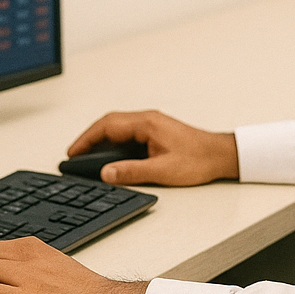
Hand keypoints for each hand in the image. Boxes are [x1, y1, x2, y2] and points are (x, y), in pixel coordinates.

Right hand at [68, 110, 238, 185]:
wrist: (221, 155)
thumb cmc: (198, 160)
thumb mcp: (162, 171)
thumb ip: (131, 172)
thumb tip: (106, 174)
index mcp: (146, 123)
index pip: (107, 126)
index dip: (87, 139)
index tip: (73, 153)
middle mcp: (147, 119)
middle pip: (109, 124)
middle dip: (89, 139)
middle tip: (74, 156)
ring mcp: (151, 124)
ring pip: (117, 128)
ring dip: (101, 140)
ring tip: (87, 158)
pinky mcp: (155, 132)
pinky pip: (127, 133)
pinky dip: (113, 143)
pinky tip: (110, 157)